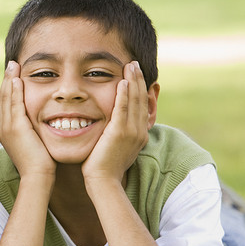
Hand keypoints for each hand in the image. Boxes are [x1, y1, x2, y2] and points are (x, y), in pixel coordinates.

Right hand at [0, 61, 55, 179]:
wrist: (37, 176)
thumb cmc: (41, 164)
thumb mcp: (34, 143)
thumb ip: (33, 131)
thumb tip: (39, 125)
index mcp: (6, 131)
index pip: (6, 104)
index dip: (9, 88)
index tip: (14, 75)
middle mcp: (3, 127)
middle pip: (3, 98)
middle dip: (7, 80)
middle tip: (11, 65)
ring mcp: (7, 127)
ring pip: (6, 98)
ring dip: (9, 80)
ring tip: (13, 66)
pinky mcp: (15, 127)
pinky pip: (14, 104)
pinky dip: (15, 90)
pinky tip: (17, 79)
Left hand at [81, 61, 149, 183]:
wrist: (102, 181)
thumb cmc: (103, 167)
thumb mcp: (114, 147)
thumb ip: (115, 134)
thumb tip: (111, 126)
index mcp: (139, 134)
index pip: (142, 106)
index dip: (140, 88)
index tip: (135, 74)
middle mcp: (139, 131)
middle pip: (141, 100)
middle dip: (138, 80)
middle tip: (135, 64)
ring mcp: (132, 132)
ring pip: (135, 101)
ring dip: (133, 81)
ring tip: (130, 65)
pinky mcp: (120, 133)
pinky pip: (123, 109)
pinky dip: (124, 94)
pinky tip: (122, 81)